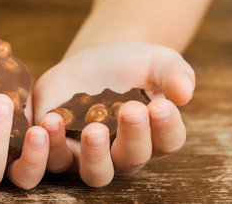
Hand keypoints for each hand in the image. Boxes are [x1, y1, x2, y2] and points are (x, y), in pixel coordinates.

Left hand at [33, 42, 194, 186]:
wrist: (95, 60)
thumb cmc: (133, 64)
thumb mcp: (158, 61)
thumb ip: (174, 74)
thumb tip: (184, 93)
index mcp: (154, 134)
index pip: (167, 141)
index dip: (167, 127)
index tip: (162, 105)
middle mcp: (123, 152)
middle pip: (129, 160)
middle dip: (132, 138)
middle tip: (130, 111)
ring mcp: (89, 152)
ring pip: (93, 171)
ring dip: (90, 153)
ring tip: (89, 127)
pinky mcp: (58, 143)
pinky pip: (52, 160)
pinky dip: (48, 148)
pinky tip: (47, 123)